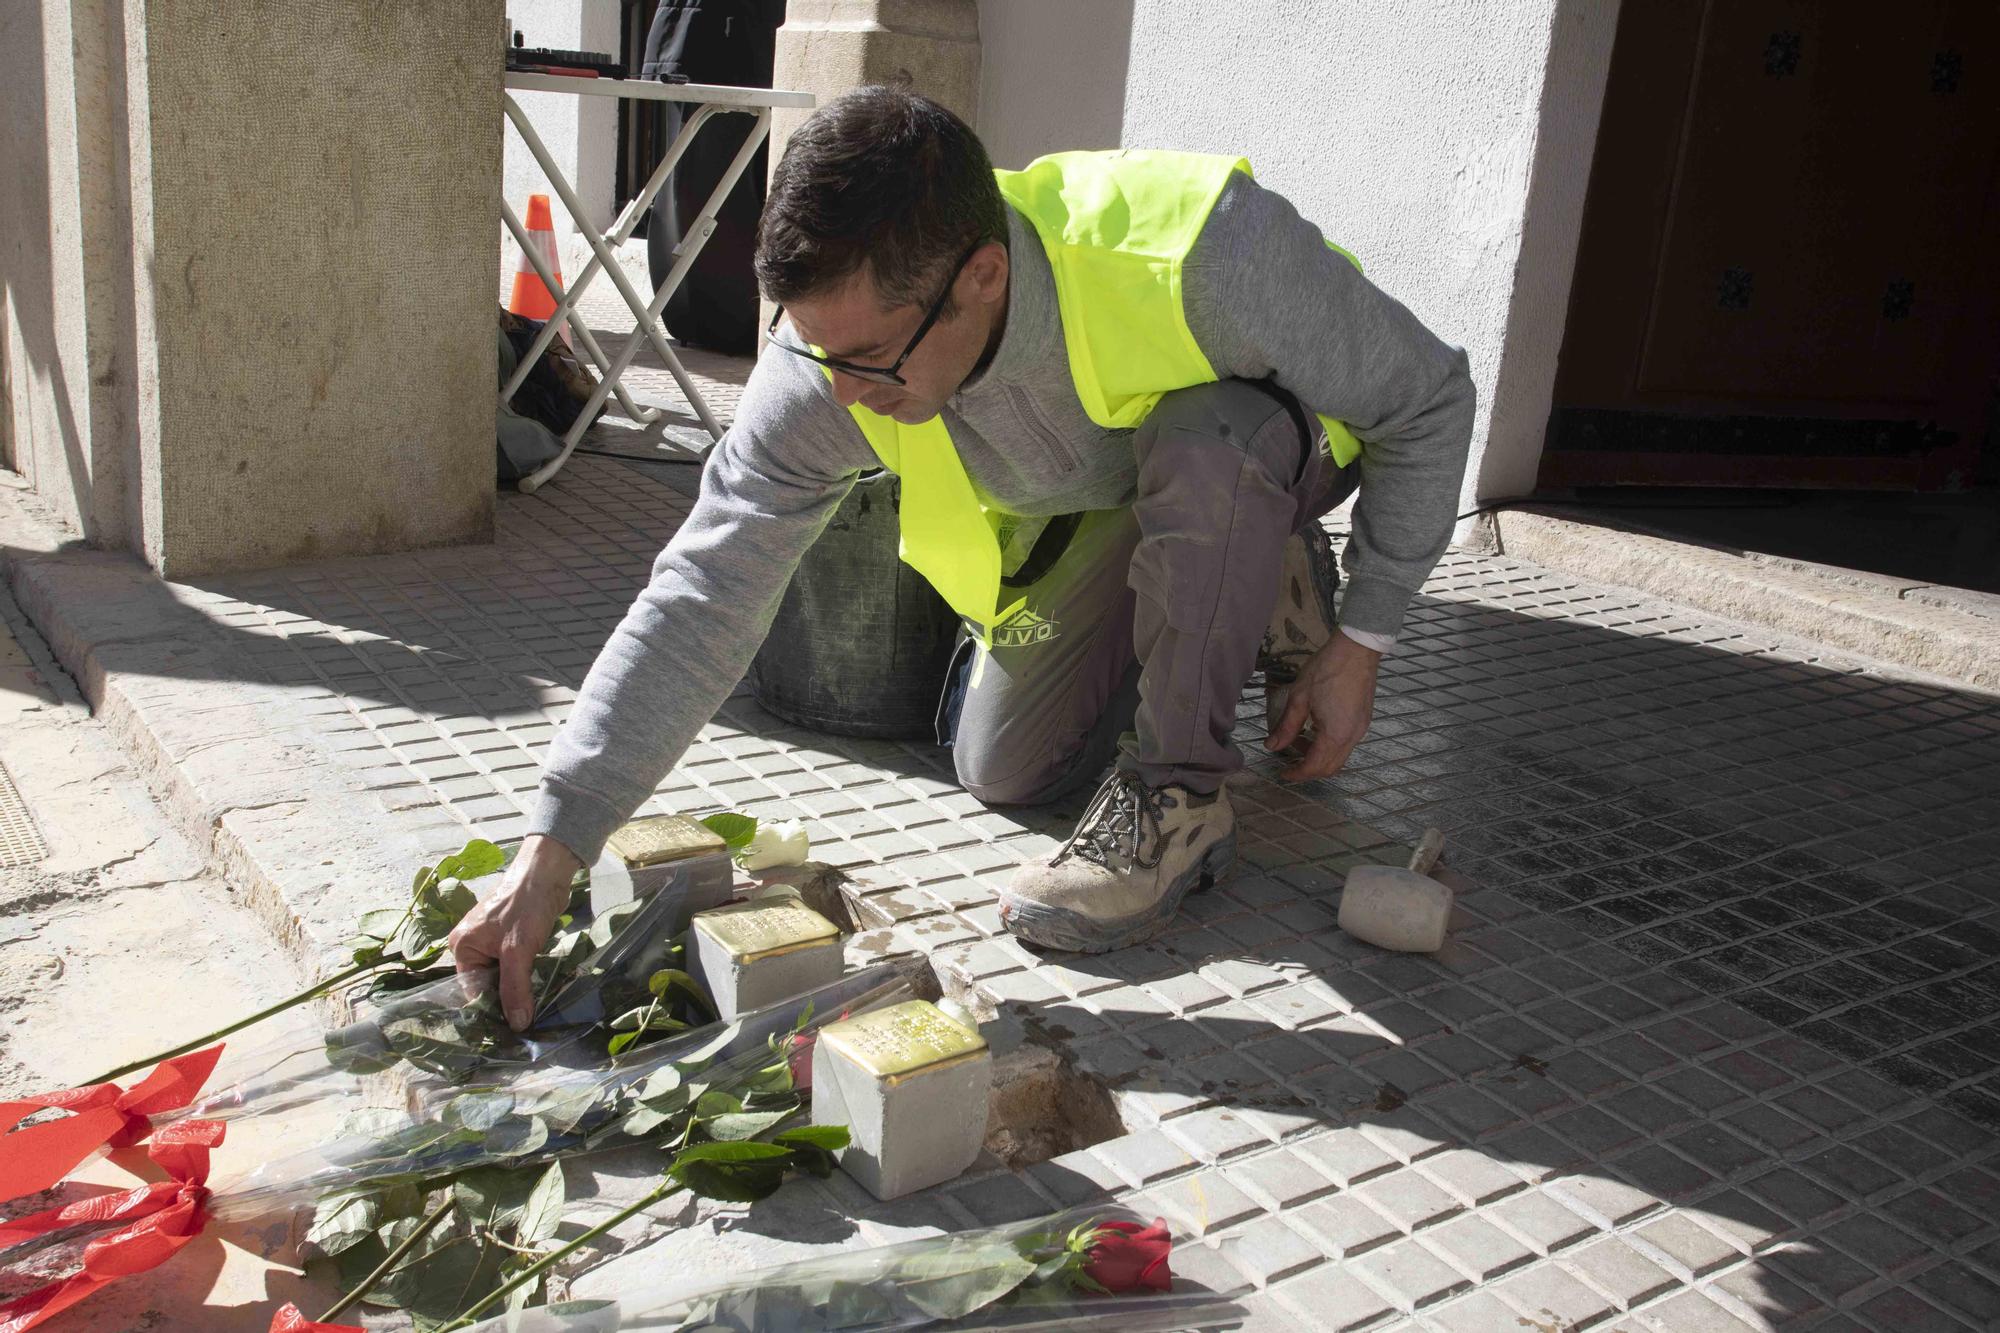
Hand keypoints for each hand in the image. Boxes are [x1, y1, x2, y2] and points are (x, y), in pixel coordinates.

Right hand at [447, 834, 581, 1030]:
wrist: (547, 872)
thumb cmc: (525, 906)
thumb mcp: (517, 950)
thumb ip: (515, 988)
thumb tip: (518, 1025)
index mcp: (462, 947)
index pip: (472, 990)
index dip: (491, 1011)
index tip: (510, 1032)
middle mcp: (473, 945)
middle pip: (488, 985)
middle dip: (507, 1002)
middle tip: (527, 1026)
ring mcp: (492, 942)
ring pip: (504, 977)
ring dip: (519, 990)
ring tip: (535, 1014)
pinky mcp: (512, 939)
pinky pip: (515, 966)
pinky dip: (526, 977)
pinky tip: (539, 991)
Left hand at [1265, 632, 1379, 781]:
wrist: (1357, 649)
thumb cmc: (1327, 669)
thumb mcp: (1299, 698)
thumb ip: (1286, 726)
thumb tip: (1272, 746)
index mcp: (1335, 734)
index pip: (1314, 766)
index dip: (1296, 774)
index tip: (1282, 774)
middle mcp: (1352, 737)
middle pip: (1330, 768)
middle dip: (1308, 769)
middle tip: (1288, 762)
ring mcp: (1360, 729)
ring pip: (1339, 757)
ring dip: (1318, 756)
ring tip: (1298, 740)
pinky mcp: (1363, 721)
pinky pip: (1345, 744)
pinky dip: (1328, 745)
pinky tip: (1314, 729)